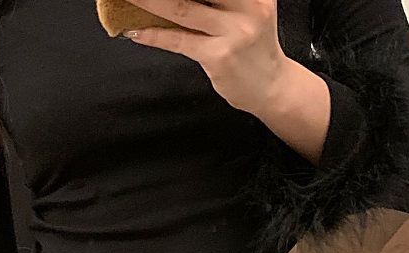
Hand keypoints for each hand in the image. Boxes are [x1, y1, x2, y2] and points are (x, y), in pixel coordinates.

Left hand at [122, 0, 289, 114]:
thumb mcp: (247, 10)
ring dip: (148, 1)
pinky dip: (154, 35)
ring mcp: (234, 31)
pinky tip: (136, 32)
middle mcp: (247, 4)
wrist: (272, 87)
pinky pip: (179, 41)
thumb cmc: (253, 47)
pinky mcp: (219, 56)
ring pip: (182, 7)